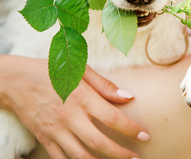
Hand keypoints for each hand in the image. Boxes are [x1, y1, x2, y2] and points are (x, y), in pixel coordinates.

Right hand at [0, 55, 148, 158]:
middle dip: (121, 154)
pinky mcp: (45, 138)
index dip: (131, 129)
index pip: (112, 118)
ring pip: (82, 156)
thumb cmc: (51, 70)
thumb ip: (104, 85)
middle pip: (99, 142)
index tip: (145, 135)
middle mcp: (69, 116)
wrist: (17, 80)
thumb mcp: (80, 69)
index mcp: (81, 96)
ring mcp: (56, 130)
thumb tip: (128, 97)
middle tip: (136, 157)